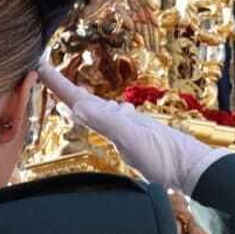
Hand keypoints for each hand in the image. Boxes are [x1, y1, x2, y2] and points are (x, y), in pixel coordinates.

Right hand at [37, 64, 228, 192]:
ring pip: (100, 111)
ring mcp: (131, 129)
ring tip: (70, 98)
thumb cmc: (165, 157)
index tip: (40, 63)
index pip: (81, 98)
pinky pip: (112, 124)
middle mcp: (122, 118)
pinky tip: (111, 118)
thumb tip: (77, 105)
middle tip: (47, 76)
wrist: (195, 170)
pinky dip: (101, 118)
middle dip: (66, 90)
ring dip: (83, 103)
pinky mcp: (138, 142)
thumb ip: (107, 122)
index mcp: (116, 117)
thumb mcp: (132, 140)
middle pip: (88, 101)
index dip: (59, 83)